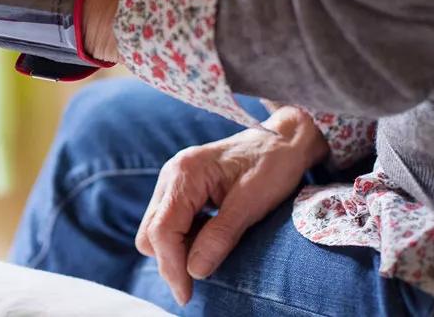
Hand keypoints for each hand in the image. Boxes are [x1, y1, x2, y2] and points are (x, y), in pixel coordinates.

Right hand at [134, 107, 328, 305]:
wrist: (283, 139)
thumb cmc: (272, 165)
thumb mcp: (251, 204)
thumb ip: (220, 236)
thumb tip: (195, 271)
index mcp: (185, 173)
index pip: (162, 230)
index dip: (171, 266)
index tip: (187, 294)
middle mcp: (172, 174)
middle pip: (151, 231)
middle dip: (170, 260)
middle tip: (197, 282)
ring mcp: (173, 178)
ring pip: (156, 227)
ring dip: (176, 248)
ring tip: (208, 254)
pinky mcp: (181, 186)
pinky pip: (168, 219)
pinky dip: (183, 236)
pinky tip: (207, 238)